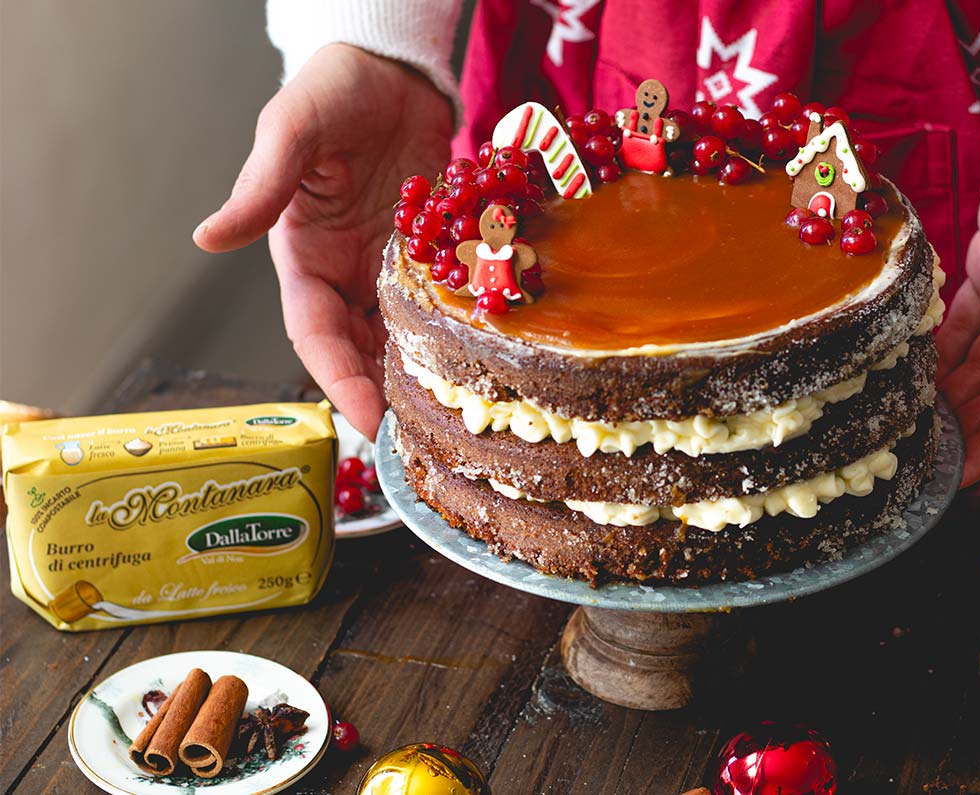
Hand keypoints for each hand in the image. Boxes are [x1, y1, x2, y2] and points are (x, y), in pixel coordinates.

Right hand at [194, 44, 452, 438]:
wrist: (390, 71)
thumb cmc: (331, 92)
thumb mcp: (291, 131)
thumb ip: (261, 187)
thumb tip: (208, 237)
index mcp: (302, 256)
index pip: (315, 332)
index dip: (338, 379)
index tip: (366, 419)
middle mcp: (344, 272)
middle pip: (360, 349)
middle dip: (382, 392)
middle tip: (417, 435)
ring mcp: (387, 268)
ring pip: (398, 336)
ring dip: (416, 373)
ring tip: (447, 414)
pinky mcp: (428, 256)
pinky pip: (437, 306)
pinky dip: (449, 335)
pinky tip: (475, 362)